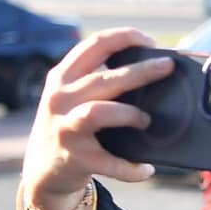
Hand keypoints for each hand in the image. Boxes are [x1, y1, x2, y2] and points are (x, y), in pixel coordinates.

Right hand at [18, 27, 172, 209]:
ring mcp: (65, 129)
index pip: (94, 44)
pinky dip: (131, 168)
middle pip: (103, 79)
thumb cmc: (69, 126)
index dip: (125, 37)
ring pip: (99, 113)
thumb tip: (152, 68)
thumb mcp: (72, 96)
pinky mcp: (75, 159)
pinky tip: (145, 169)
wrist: (42, 171)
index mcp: (62, 77)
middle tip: (168, 67)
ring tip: (146, 121)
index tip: (152, 42)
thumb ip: (98, 80)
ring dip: (129, 114)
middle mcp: (59, 99)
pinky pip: (109, 162)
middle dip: (140, 71)